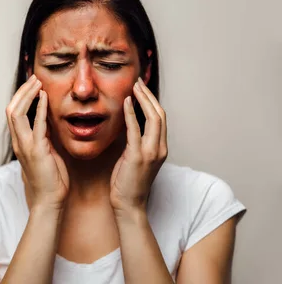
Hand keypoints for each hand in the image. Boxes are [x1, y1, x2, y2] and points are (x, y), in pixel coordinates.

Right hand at [6, 74, 68, 210]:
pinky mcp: (37, 150)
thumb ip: (44, 136)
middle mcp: (19, 142)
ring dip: (27, 95)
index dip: (21, 97)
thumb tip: (47, 120)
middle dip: (22, 91)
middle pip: (11, 109)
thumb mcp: (46, 152)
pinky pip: (36, 124)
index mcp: (20, 143)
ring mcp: (25, 146)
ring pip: (17, 113)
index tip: (33, 86)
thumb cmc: (50, 180)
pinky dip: (39, 108)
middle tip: (34, 79)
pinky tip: (44, 96)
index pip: (14, 114)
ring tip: (38, 83)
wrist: (49, 201)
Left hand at [110, 77, 167, 215]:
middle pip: (159, 114)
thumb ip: (135, 141)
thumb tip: (127, 124)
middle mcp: (160, 148)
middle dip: (149, 96)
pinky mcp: (138, 156)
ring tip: (133, 87)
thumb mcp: (134, 157)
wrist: (128, 204)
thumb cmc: (128, 181)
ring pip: (153, 119)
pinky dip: (131, 114)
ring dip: (143, 100)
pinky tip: (126, 102)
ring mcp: (151, 152)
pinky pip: (135, 130)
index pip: (160, 118)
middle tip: (137, 82)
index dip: (152, 101)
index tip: (141, 88)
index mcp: (160, 148)